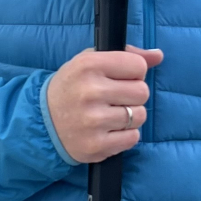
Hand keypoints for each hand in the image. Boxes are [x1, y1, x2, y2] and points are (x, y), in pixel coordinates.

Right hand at [47, 46, 162, 164]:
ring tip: (110, 114)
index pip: (138, 66)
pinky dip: (125, 135)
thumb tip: (158, 55)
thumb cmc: (72, 87)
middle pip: (142, 92)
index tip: (121, 77)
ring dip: (130, 116)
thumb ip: (127, 55)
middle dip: (133, 95)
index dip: (134, 72)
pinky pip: (133, 138)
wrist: (43, 121)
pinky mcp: (97, 146)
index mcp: (89, 65)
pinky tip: (109, 130)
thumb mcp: (91, 62)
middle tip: (115, 97)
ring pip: (139, 116)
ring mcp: (93, 121)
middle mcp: (90, 92)